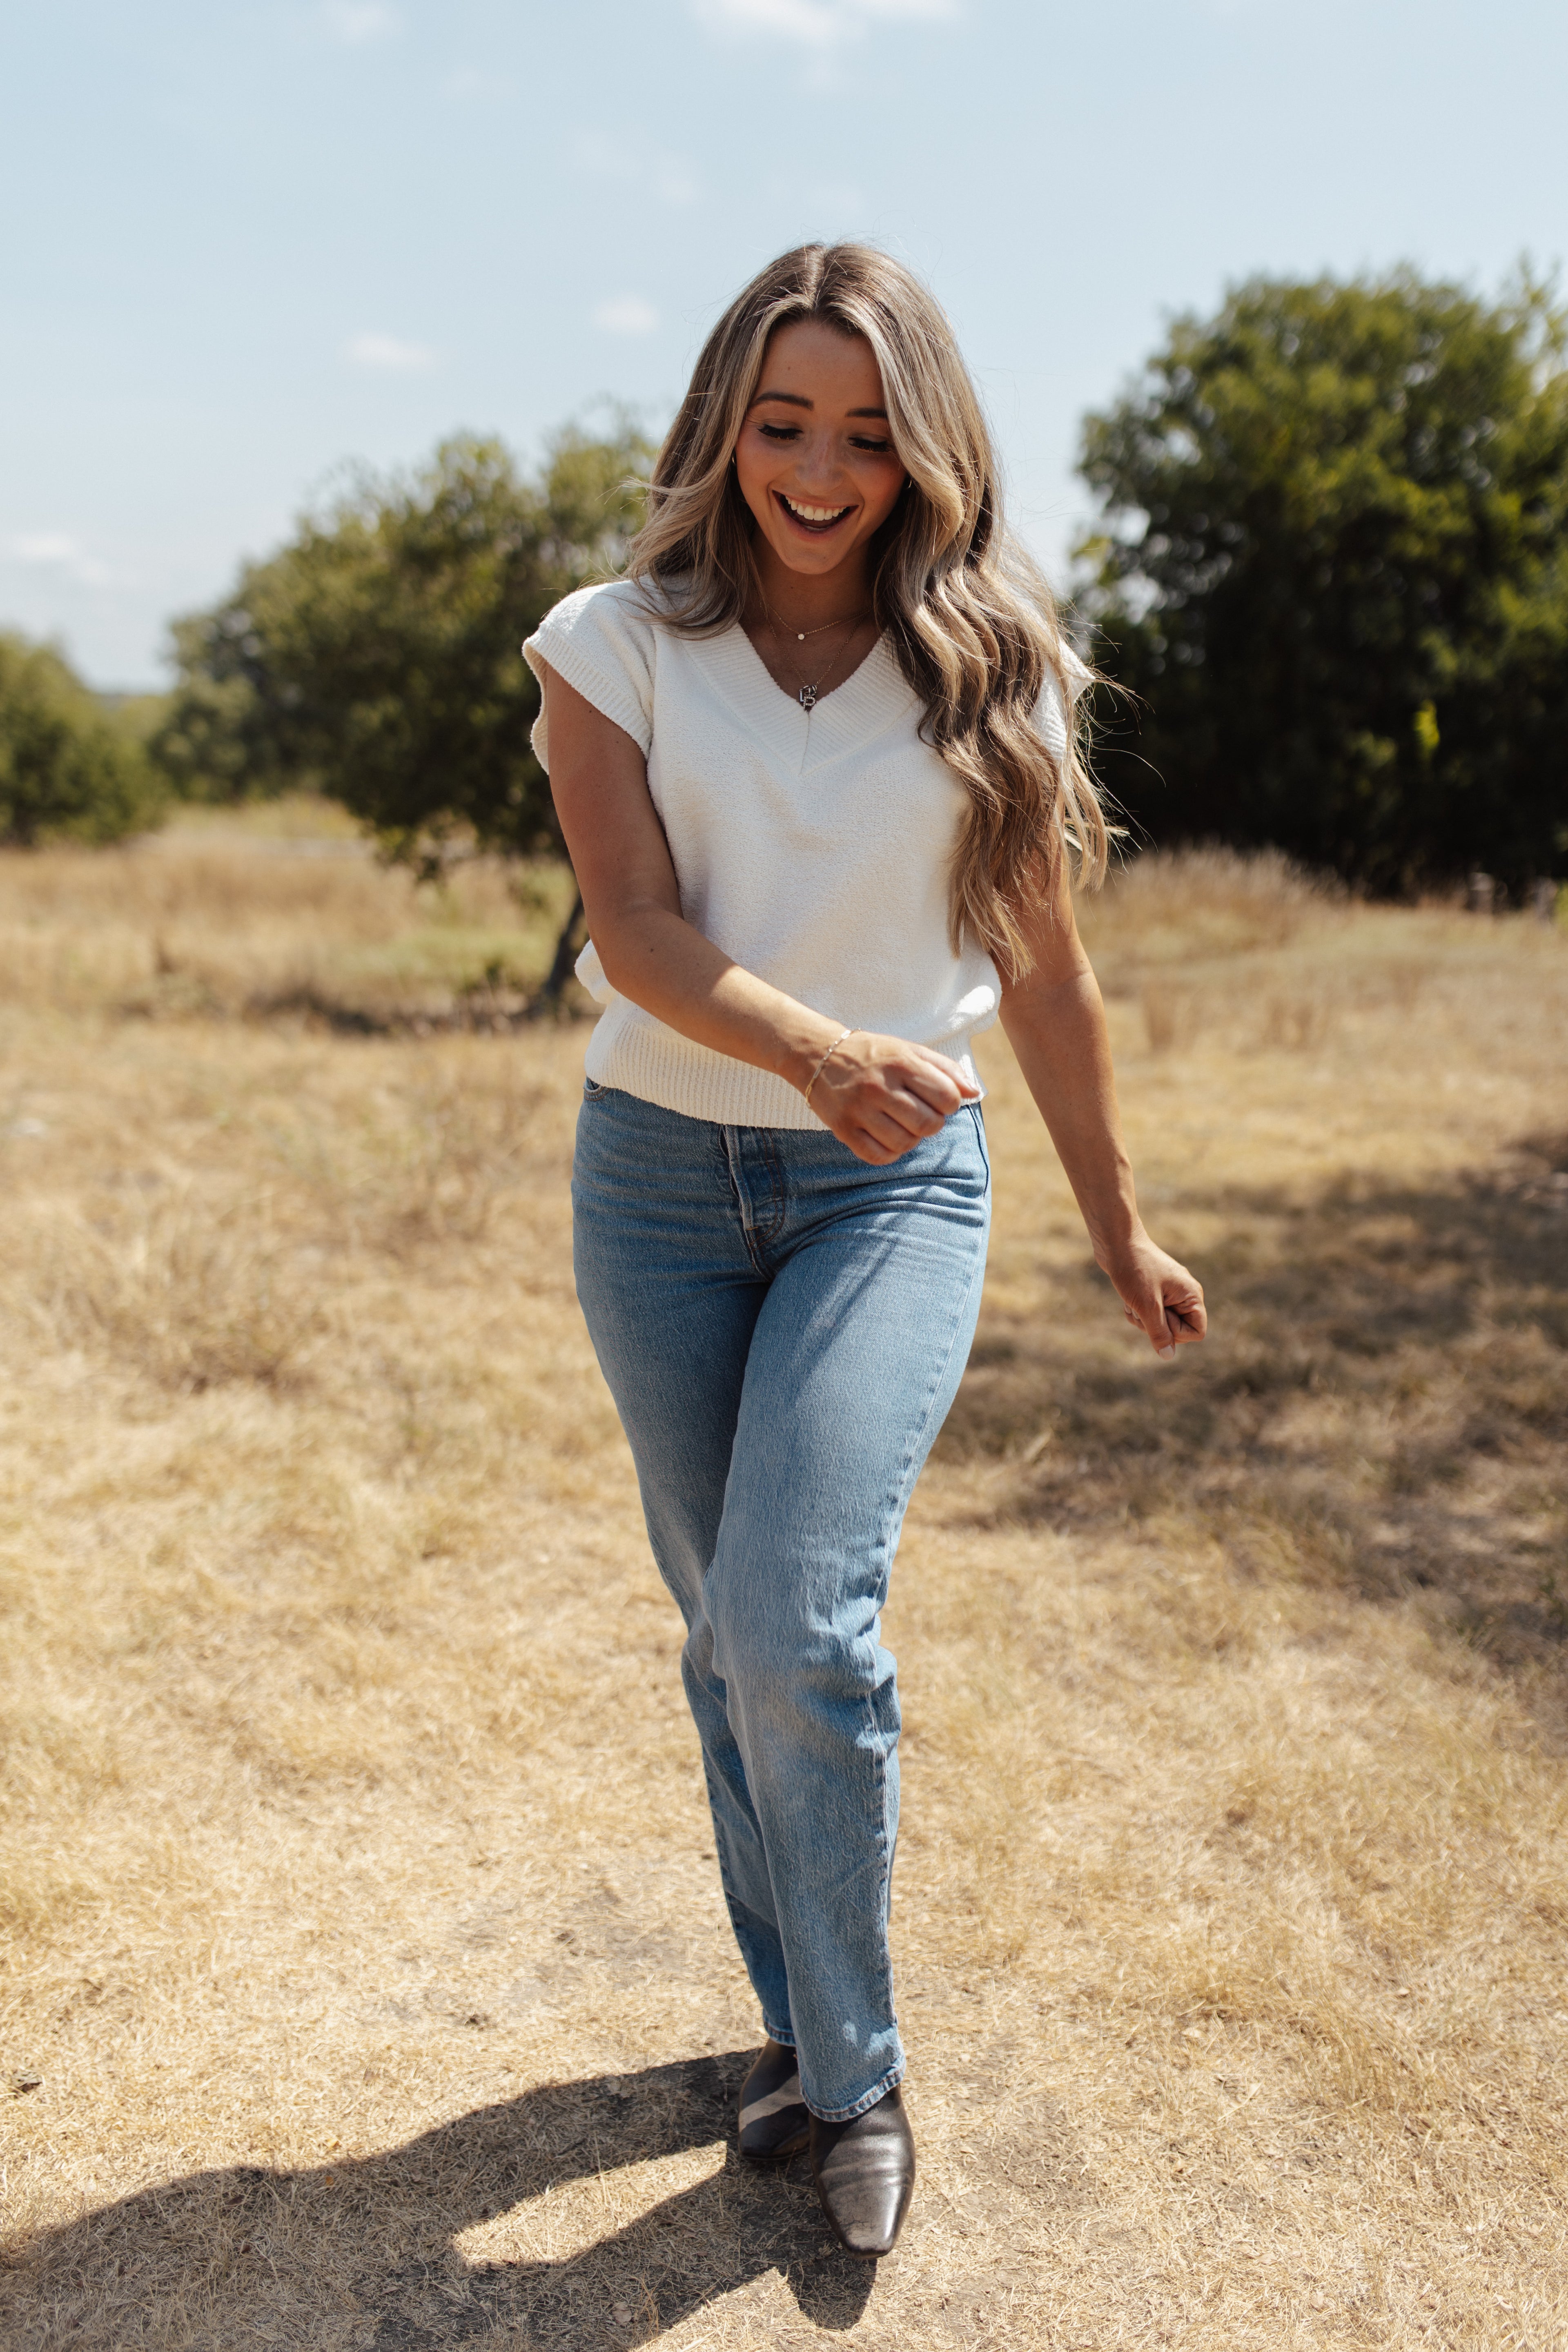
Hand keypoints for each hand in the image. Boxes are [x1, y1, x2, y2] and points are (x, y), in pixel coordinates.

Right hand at [806, 1030, 979, 1163]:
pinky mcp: (842, 1128)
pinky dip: (890, 1153)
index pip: (947, 1097)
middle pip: (928, 1125)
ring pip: (905, 1143)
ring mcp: (859, 1109)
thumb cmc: (874, 1055)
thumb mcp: (909, 1051)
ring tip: (902, 1124)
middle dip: (932, 1123)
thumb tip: (974, 1093)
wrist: (818, 1054)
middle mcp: (879, 1086)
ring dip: (911, 1138)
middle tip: (919, 1113)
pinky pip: (878, 1156)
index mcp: (901, 1063)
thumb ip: (945, 1069)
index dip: (950, 1104)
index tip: (937, 1100)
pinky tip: (887, 1137)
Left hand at [1098, 1230, 1206, 1359]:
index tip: (1159, 1316)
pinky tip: (1127, 1297)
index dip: (1175, 1333)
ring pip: (1159, 1325)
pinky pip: (1148, 1315)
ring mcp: (1169, 1294)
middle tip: (1142, 1306)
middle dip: (1154, 1326)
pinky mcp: (1154, 1292)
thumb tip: (1168, 1356)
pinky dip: (1136, 1311)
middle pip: (1175, 1331)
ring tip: (1132, 1299)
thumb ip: (1159, 1333)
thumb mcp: (1147, 1306)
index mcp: (1191, 1296)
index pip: (1196, 1333)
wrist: (1116, 1243)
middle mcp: (1184, 1295)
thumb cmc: (1134, 1270)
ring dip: (1142, 1318)